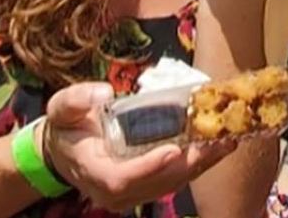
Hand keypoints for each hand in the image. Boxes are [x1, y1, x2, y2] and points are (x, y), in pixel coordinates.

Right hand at [42, 82, 236, 210]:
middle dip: (189, 162)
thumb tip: (103, 92)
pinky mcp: (148, 188)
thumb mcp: (61, 108)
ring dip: (202, 162)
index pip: (121, 179)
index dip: (148, 167)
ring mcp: (133, 194)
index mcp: (93, 171)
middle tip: (217, 139)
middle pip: (157, 182)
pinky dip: (200, 162)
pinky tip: (219, 144)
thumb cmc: (66, 128)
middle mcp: (114, 191)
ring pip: (172, 183)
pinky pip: (176, 178)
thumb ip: (76, 99)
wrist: (65, 151)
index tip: (171, 150)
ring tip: (227, 139)